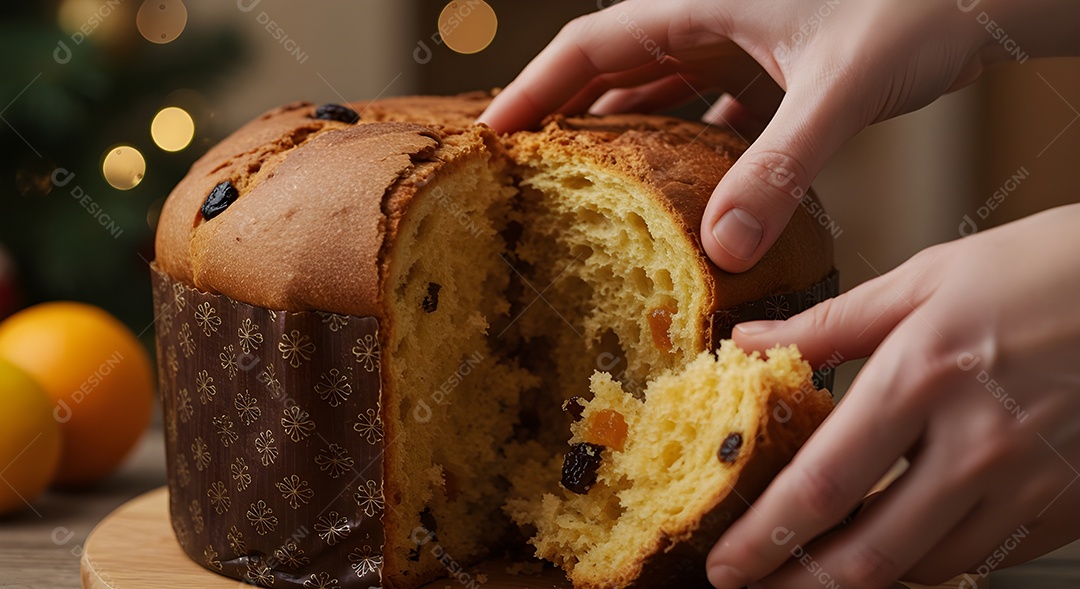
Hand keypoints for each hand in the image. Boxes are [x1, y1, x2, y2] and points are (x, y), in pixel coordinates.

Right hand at [479, 0, 1074, 271]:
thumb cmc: (919, 4)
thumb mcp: (839, 87)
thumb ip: (782, 167)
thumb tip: (724, 250)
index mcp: (705, 2)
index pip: (592, 44)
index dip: (534, 87)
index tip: (491, 136)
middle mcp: (714, 20)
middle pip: (614, 72)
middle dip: (568, 119)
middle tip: (528, 179)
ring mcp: (745, 46)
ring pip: (662, 96)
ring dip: (627, 142)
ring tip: (589, 197)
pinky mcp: (776, 73)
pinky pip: (712, 116)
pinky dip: (690, 153)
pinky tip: (683, 196)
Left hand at [707, 204, 1079, 587]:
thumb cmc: (1044, 271)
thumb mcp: (928, 280)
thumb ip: (830, 325)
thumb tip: (748, 343)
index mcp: (923, 379)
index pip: (824, 484)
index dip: (764, 537)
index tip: (724, 565)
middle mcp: (975, 447)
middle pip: (870, 553)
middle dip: (799, 584)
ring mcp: (1027, 487)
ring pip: (924, 567)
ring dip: (862, 577)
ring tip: (817, 567)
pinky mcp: (1064, 510)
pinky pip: (981, 558)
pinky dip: (929, 560)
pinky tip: (901, 544)